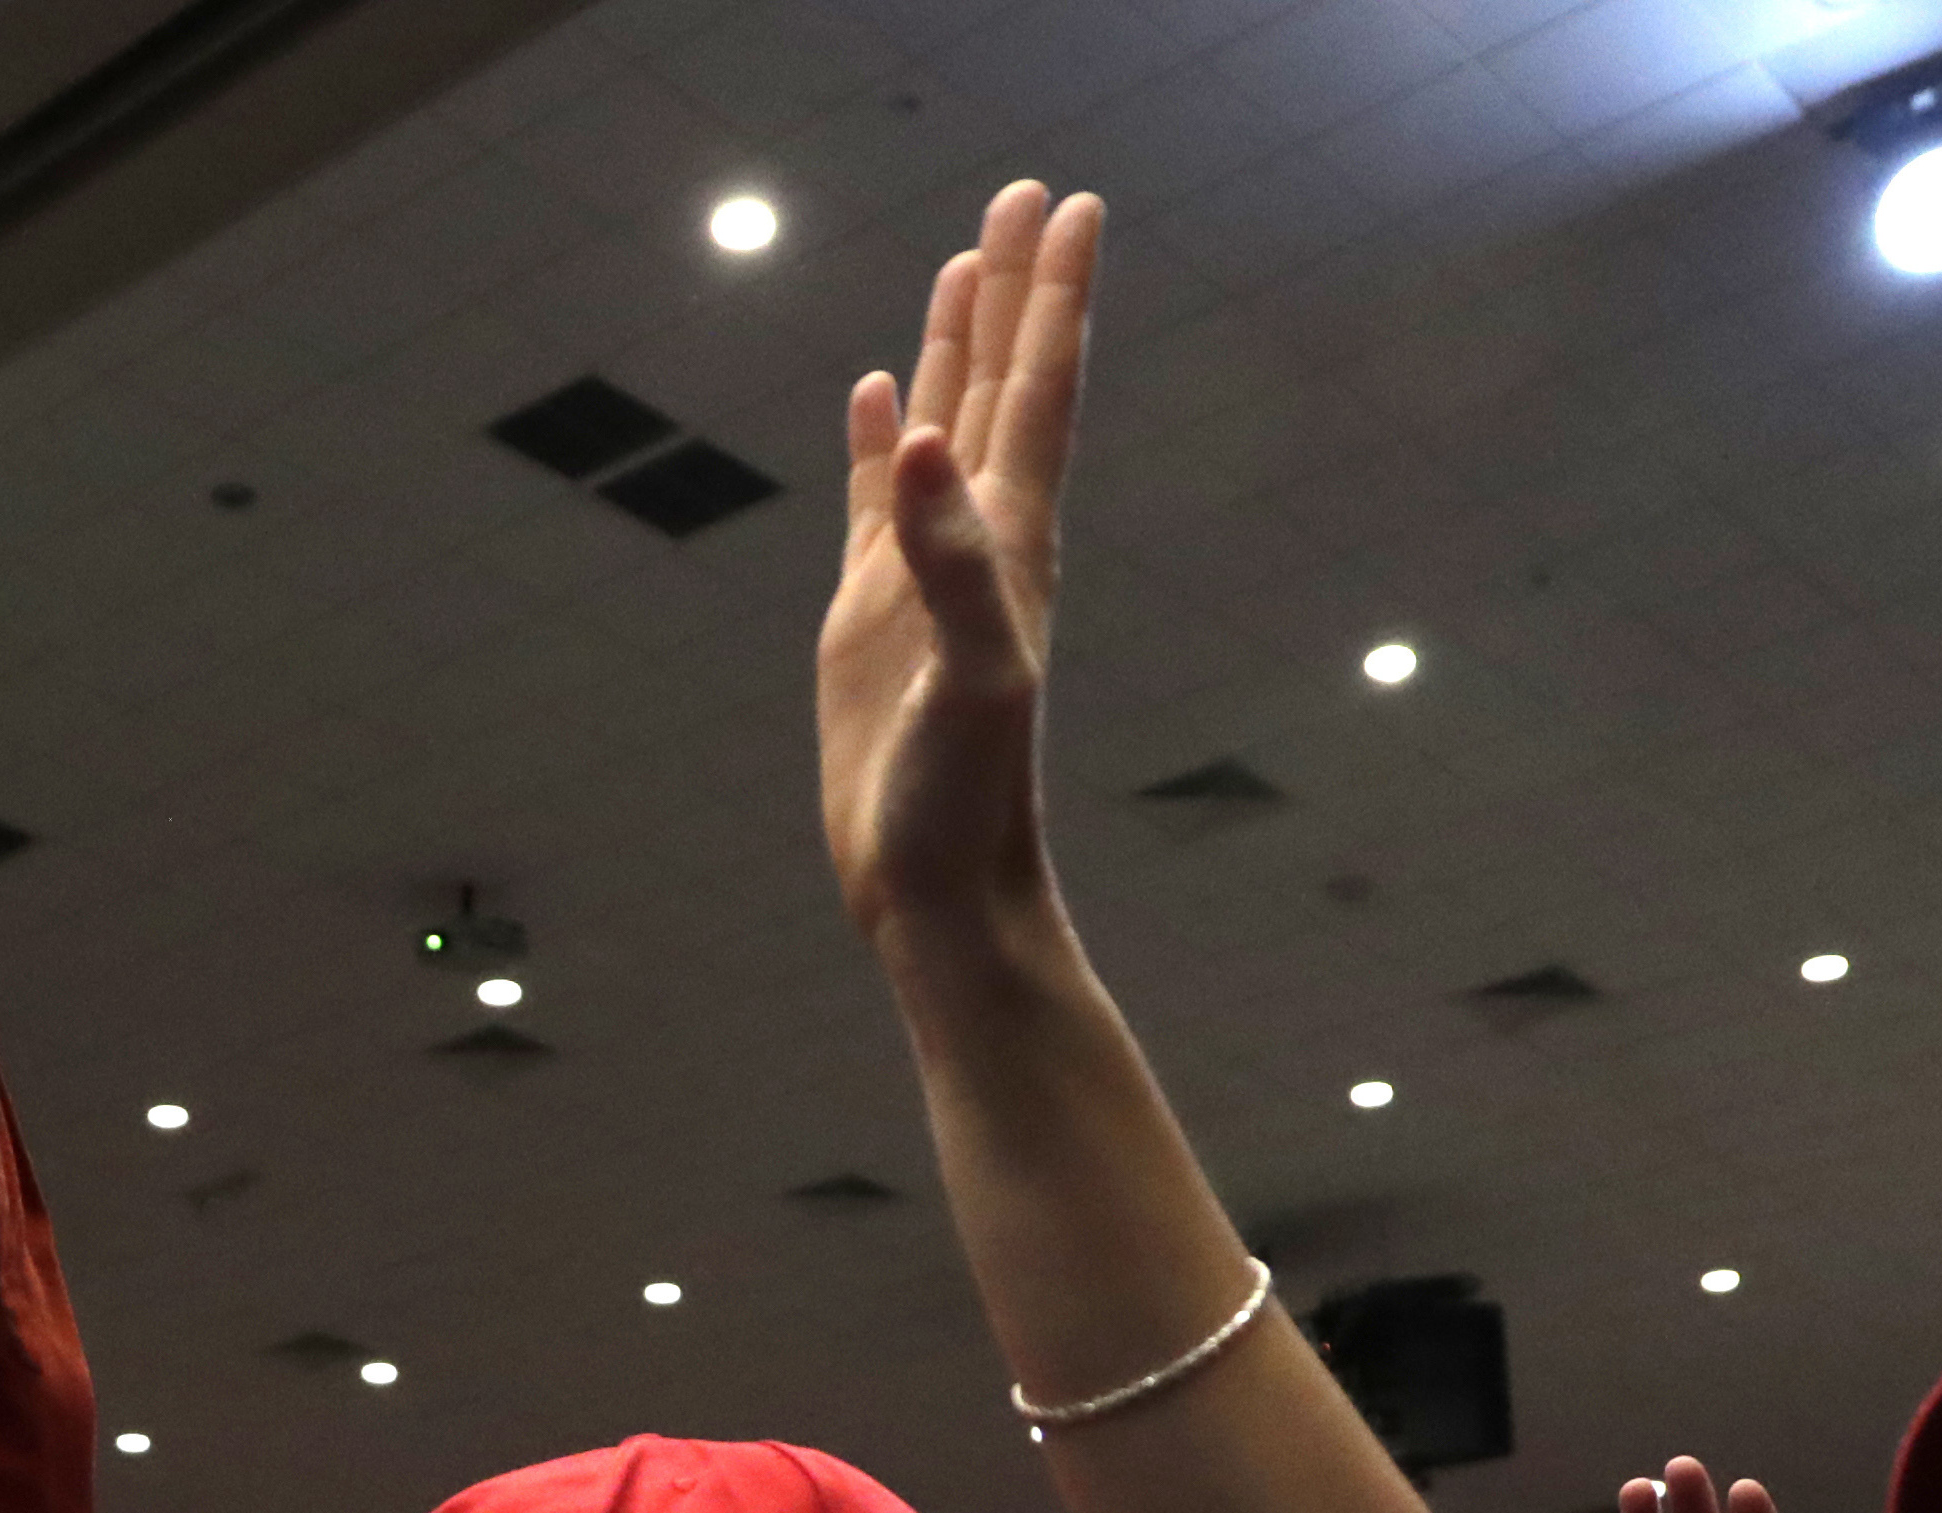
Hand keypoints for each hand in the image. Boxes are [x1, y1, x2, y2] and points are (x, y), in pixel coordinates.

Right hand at [818, 181, 1103, 948]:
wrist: (940, 890)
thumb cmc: (969, 799)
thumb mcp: (972, 676)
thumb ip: (951, 560)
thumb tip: (924, 441)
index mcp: (1011, 542)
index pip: (1039, 390)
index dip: (1052, 297)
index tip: (1069, 205)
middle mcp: (976, 541)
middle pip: (1001, 385)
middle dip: (1012, 290)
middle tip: (1024, 193)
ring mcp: (922, 573)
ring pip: (943, 429)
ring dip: (954, 348)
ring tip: (963, 263)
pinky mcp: (872, 615)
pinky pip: (876, 498)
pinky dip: (880, 437)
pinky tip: (879, 393)